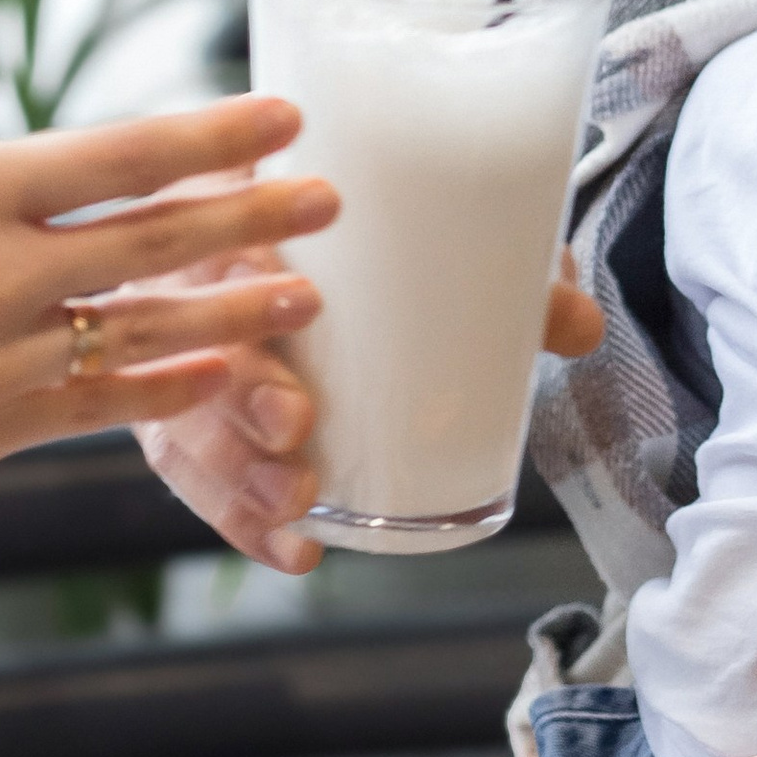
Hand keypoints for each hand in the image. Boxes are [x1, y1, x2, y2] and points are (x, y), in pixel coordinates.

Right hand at [0, 98, 338, 508]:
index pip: (119, 152)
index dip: (213, 134)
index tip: (283, 117)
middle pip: (158, 235)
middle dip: (255, 216)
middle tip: (330, 200)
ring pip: (148, 327)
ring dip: (239, 310)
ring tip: (310, 297)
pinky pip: (103, 405)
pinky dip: (171, 387)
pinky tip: (229, 376)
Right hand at [137, 250, 603, 574]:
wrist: (314, 226)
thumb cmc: (363, 227)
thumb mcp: (427, 230)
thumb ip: (500, 270)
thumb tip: (578, 327)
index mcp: (232, 206)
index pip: (213, 228)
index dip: (247, 266)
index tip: (304, 305)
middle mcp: (188, 284)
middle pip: (189, 338)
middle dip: (240, 390)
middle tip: (295, 422)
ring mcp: (178, 359)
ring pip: (184, 424)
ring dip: (238, 473)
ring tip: (298, 506)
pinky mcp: (188, 420)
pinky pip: (198, 478)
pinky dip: (244, 518)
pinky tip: (294, 550)